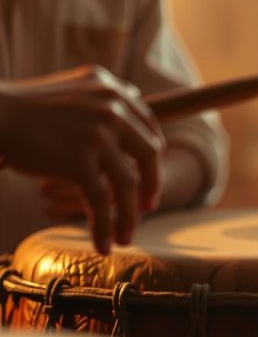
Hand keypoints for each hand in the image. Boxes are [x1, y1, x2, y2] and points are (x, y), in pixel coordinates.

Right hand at [0, 65, 163, 252]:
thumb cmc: (27, 110)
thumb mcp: (76, 96)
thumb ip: (104, 107)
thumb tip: (130, 122)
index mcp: (114, 91)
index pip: (148, 129)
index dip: (152, 158)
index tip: (148, 179)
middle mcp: (112, 108)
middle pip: (149, 155)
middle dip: (151, 186)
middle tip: (147, 209)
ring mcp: (98, 134)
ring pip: (127, 185)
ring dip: (128, 217)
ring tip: (125, 238)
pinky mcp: (79, 159)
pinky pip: (100, 201)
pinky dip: (104, 226)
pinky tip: (103, 245)